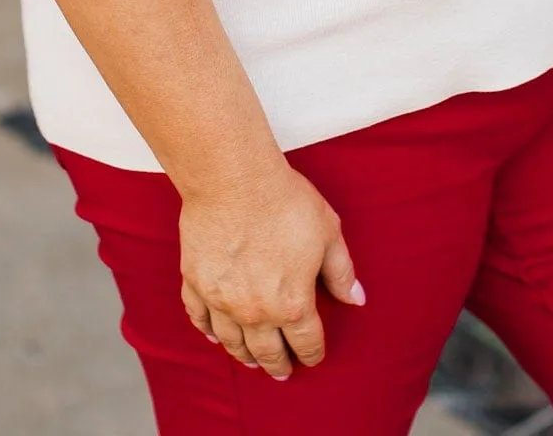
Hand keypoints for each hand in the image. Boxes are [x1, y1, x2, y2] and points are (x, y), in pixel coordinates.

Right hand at [178, 159, 365, 379]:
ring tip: (251, 361)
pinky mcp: (195, 283)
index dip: (313, 353)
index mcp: (292, 305)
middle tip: (281, 371)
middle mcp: (256, 313)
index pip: (307, 343)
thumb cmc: (284, 202)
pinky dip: (208, 331)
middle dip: (278, 364)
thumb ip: (342, 272)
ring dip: (244, 355)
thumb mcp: (328, 233)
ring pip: (233, 343)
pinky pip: (200, 319)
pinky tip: (214, 335)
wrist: (233, 180)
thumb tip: (357, 300)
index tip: (313, 356)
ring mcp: (222, 301)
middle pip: (268, 353)